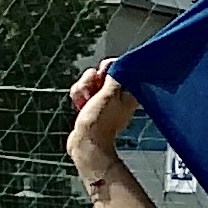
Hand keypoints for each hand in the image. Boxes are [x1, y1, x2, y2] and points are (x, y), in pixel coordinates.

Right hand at [65, 63, 136, 177]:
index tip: (101, 75)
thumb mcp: (109, 94)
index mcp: (128, 93)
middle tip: (90, 91)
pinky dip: (79, 96)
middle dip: (90, 80)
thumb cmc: (100, 122)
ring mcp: (104, 102)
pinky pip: (83, 93)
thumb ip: (114, 76)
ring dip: (82, 88)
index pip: (118, 69)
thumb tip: (115, 64)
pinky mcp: (92, 107)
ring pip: (89, 83)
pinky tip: (79, 105)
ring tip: (83, 101)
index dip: (106, 69)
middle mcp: (118, 96)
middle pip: (101, 74)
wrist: (86, 143)